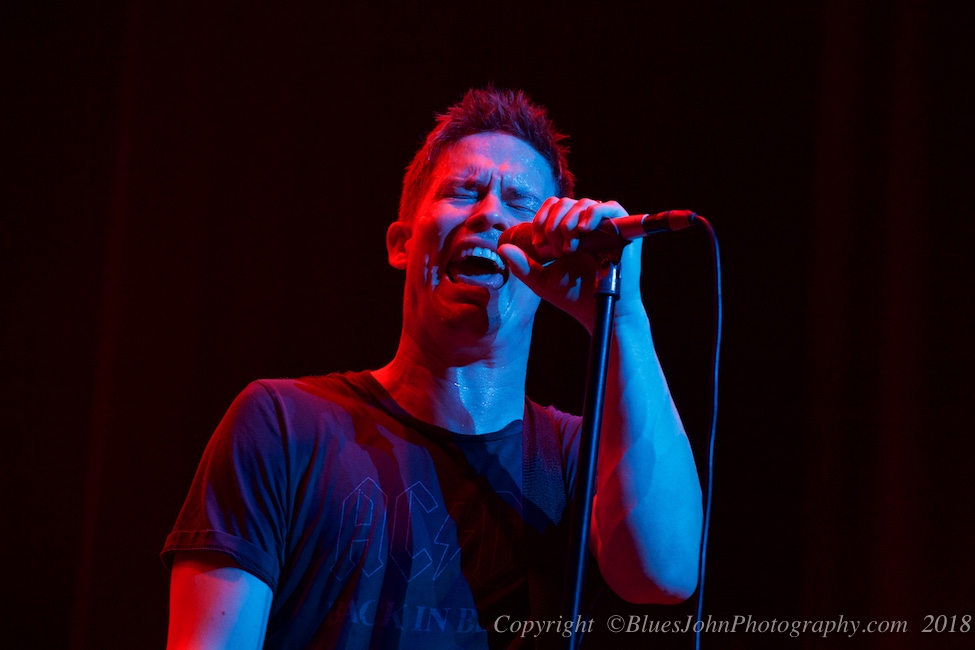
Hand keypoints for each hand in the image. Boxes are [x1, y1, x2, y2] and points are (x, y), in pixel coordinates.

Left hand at [499, 197, 645, 330]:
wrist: (596, 311)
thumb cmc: (572, 296)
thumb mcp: (541, 280)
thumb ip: (522, 266)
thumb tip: (502, 248)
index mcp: (569, 231)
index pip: (553, 206)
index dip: (541, 218)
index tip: (537, 243)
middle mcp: (587, 225)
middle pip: (565, 202)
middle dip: (553, 223)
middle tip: (553, 250)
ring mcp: (605, 226)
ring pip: (584, 203)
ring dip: (569, 222)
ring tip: (567, 248)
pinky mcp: (624, 230)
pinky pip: (611, 207)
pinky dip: (594, 214)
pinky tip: (583, 230)